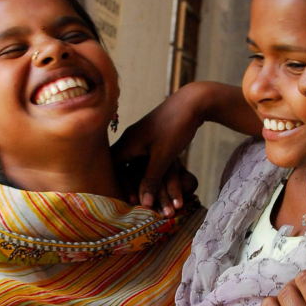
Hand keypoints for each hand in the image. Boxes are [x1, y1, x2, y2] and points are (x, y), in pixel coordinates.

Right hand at [111, 83, 207, 208]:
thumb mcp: (163, 157)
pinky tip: (157, 179)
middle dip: (132, 186)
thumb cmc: (175, 127)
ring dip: (145, 180)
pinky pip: (147, 159)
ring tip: (150, 194)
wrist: (192, 103)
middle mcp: (131, 141)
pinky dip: (152, 171)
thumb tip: (143, 203)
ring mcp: (142, 139)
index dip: (119, 185)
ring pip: (138, 165)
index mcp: (127, 143)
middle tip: (138, 201)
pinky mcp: (154, 139)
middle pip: (124, 168)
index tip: (129, 200)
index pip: (113, 168)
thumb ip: (151, 179)